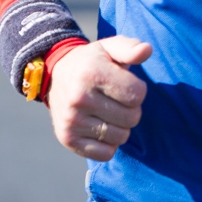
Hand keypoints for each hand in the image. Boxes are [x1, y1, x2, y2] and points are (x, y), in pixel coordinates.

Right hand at [45, 36, 149, 160]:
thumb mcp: (109, 48)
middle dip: (131, 109)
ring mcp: (71, 121)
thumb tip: (146, 50)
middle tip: (116, 99)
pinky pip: (106, 153)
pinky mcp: (68, 139)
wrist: (54, 75)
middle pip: (131, 118)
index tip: (125, 84)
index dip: (137, 90)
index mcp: (92, 73)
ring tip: (108, 112)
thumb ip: (130, 47)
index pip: (137, 94)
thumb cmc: (91, 62)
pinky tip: (100, 126)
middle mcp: (79, 99)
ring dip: (121, 126)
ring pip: (121, 137)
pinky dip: (109, 143)